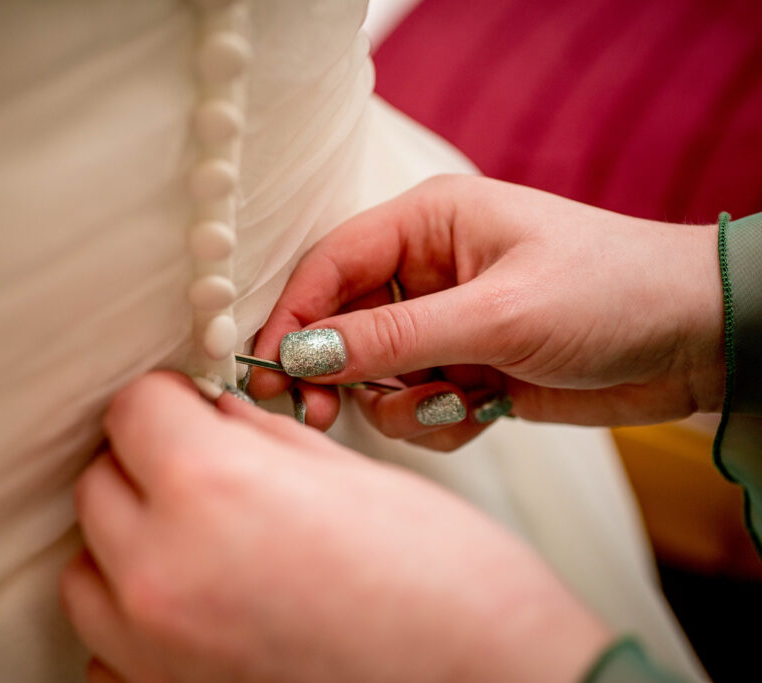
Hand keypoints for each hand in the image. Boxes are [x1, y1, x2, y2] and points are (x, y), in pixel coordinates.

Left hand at [60, 371, 610, 681]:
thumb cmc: (451, 588)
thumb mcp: (352, 476)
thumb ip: (258, 439)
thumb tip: (213, 418)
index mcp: (211, 489)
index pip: (132, 410)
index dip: (169, 398)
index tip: (190, 406)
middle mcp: (161, 575)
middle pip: (101, 485)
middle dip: (148, 463)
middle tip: (205, 466)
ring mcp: (155, 653)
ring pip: (89, 571)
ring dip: (130, 543)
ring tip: (199, 540)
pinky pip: (110, 651)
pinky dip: (140, 624)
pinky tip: (202, 610)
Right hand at [249, 175, 724, 449]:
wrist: (697, 341)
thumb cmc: (608, 294)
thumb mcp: (497, 314)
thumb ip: (395, 339)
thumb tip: (303, 354)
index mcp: (427, 225)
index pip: (329, 266)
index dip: (291, 317)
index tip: (268, 372)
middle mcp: (425, 270)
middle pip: (340, 326)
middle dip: (337, 374)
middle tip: (321, 418)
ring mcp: (445, 323)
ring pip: (374, 376)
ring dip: (401, 404)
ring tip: (456, 404)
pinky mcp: (465, 369)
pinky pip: (414, 405)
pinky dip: (436, 420)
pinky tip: (484, 412)